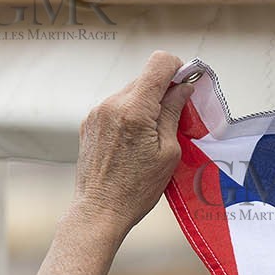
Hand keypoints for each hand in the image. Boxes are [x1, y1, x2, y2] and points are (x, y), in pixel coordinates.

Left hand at [73, 51, 194, 235]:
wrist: (100, 211)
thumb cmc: (136, 190)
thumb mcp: (168, 152)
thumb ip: (173, 112)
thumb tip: (182, 87)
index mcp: (135, 109)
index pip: (159, 62)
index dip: (178, 68)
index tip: (185, 84)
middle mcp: (112, 104)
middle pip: (145, 78)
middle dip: (163, 92)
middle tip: (175, 118)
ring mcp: (97, 112)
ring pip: (130, 93)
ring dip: (145, 106)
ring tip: (152, 137)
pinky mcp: (89, 123)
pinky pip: (116, 107)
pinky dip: (129, 116)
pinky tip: (133, 143)